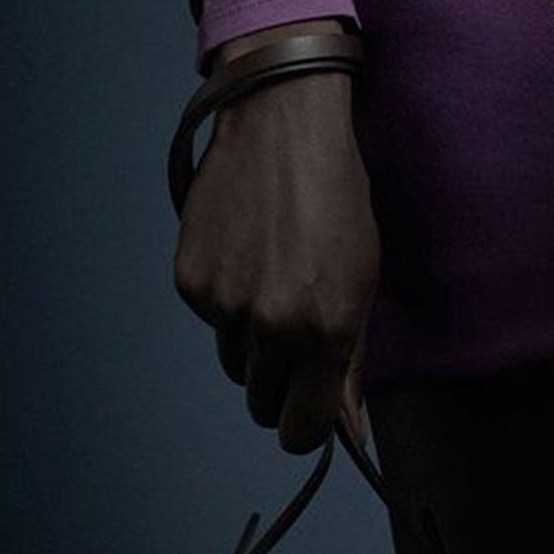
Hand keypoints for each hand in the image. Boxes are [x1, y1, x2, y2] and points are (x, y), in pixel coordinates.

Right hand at [173, 19, 379, 453]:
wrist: (281, 124)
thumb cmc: (335, 199)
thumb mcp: (362, 280)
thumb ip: (351, 362)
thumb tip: (350, 429)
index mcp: (324, 329)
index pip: (302, 429)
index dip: (305, 430)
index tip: (308, 417)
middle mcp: (271, 325)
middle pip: (262, 404)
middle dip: (279, 385)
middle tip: (295, 337)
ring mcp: (225, 304)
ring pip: (236, 365)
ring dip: (253, 344)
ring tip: (273, 283)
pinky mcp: (191, 282)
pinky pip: (212, 324)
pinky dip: (227, 304)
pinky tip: (245, 256)